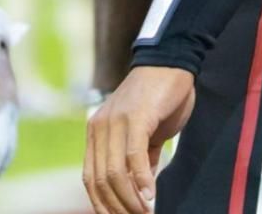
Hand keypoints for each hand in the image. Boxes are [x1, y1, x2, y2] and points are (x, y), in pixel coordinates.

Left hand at [84, 65, 194, 213]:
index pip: (91, 179)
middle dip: (118, 207)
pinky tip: (151, 195)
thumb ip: (139, 159)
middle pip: (100, 181)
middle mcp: (99, 128)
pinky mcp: (135, 117)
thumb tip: (142, 190)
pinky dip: (142, 180)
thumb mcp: (144, 133)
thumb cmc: (159, 98)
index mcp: (96, 133)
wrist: (170, 62)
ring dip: (130, 199)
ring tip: (145, 212)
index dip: (102, 205)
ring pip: (114, 172)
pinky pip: (133, 156)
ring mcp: (115, 121)